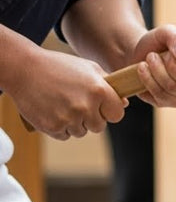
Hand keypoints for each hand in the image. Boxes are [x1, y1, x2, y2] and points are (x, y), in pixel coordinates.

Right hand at [10, 47, 126, 139]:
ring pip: (81, 132)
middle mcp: (86, 106)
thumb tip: (125, 103)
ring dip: (75, 123)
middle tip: (78, 104)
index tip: (103, 108)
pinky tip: (53, 111)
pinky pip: (64, 135)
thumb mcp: (88, 68)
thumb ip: (109, 85)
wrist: (24, 69)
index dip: (111, 111)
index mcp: (99, 90)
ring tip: (63, 104)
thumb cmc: (59, 66)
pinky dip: (60, 127)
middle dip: (92, 118)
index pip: (117, 114)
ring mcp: (68, 118)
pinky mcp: (52, 127)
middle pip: (99, 126)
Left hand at [130, 25, 175, 106]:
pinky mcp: (166, 102)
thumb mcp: (167, 32)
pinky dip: (147, 79)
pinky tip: (142, 68)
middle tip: (159, 53)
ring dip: (156, 70)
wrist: (139, 52)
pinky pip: (159, 95)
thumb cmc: (159, 42)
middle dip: (171, 66)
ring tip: (149, 57)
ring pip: (172, 89)